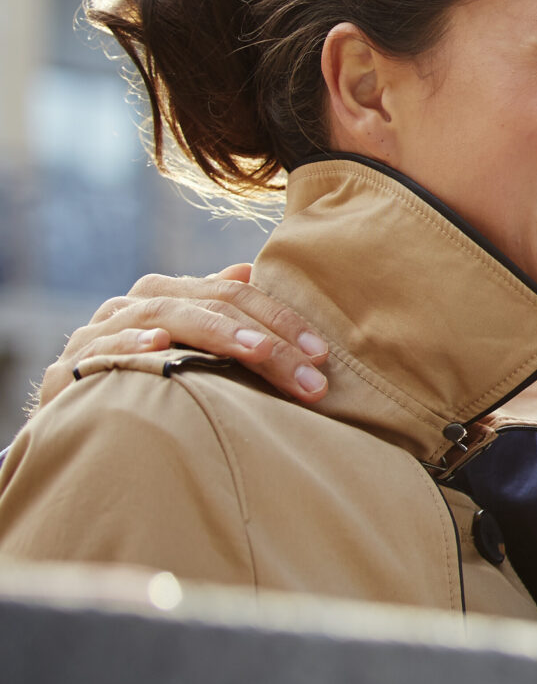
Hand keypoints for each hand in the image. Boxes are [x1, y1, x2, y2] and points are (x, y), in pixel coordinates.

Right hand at [58, 265, 331, 401]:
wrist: (73, 413)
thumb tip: (246, 270)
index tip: (322, 354)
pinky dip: (130, 345)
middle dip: (265, 340)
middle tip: (307, 372)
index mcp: (167, 293)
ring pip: (162, 317)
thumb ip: (214, 308)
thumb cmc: (143, 375)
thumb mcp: (185, 342)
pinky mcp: (67, 370)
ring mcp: (98, 334)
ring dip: (214, 335)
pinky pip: (101, 350)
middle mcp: (133, 305)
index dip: (282, 319)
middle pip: (209, 307)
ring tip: (255, 352)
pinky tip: (159, 346)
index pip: (234, 293)